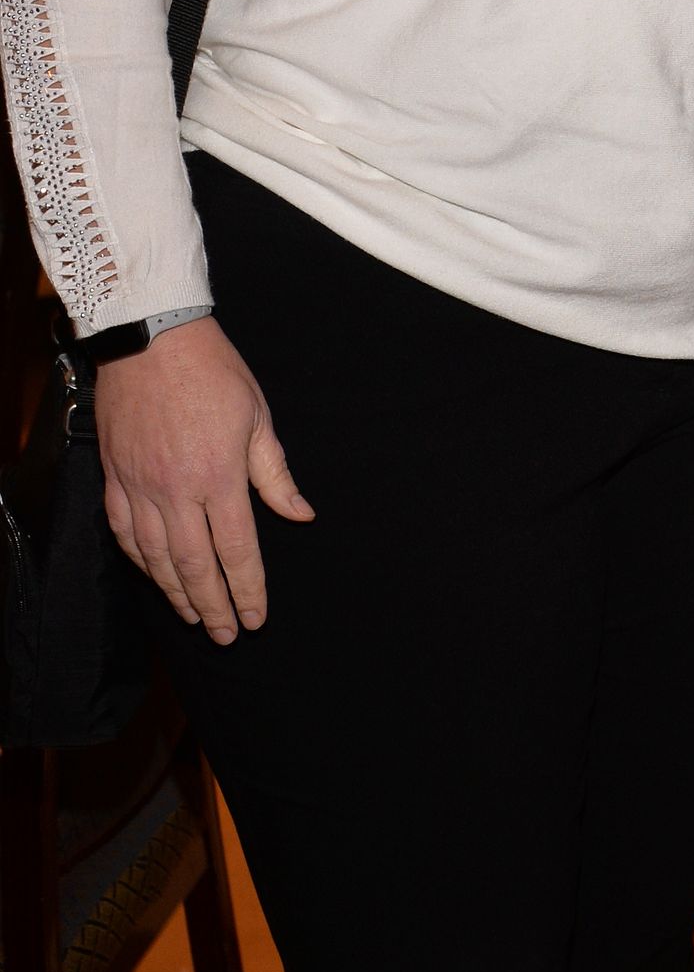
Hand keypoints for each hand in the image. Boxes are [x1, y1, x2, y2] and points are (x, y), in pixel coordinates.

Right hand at [96, 318, 313, 644]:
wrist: (152, 337)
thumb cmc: (213, 372)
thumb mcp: (258, 417)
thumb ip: (275, 474)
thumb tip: (301, 515)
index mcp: (218, 476)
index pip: (237, 550)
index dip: (247, 589)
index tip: (255, 617)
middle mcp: (175, 491)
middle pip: (195, 566)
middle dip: (213, 606)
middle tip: (227, 634)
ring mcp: (139, 486)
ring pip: (156, 558)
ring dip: (176, 592)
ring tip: (195, 615)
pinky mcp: (115, 477)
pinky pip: (124, 533)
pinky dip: (140, 561)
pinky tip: (154, 575)